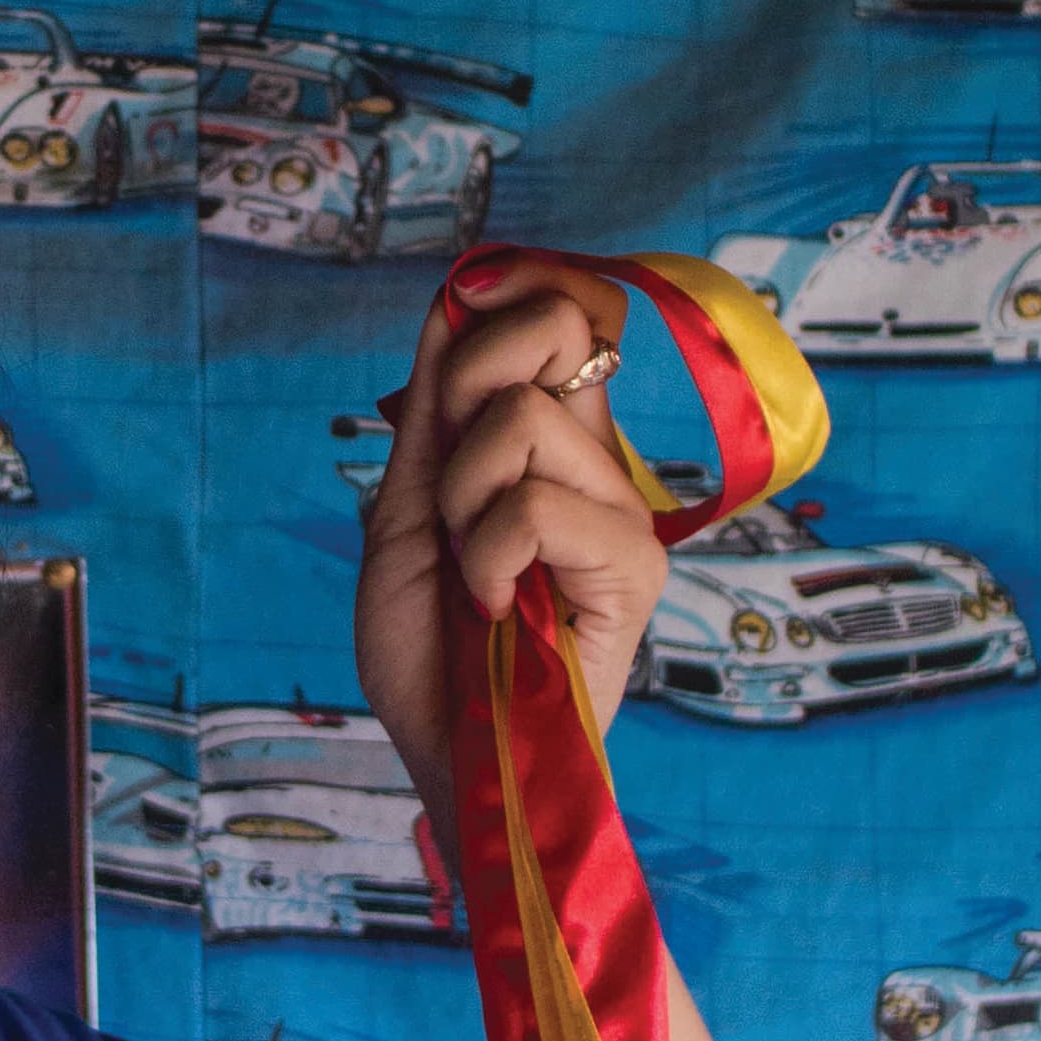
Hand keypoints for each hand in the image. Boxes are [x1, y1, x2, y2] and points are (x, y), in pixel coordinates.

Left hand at [354, 269, 667, 852]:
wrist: (450, 751)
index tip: (463, 301)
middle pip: (559, 328)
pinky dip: (488, 553)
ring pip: (526, 420)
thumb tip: (453, 297)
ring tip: (470, 570)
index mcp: (546, 446)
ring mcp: (619, 510)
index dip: (513, 289)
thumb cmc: (428, 652)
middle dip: (473, 378)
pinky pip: (539, 503)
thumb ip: (435, 413)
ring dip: (463, 499)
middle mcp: (593, 465)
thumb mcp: (406, 511)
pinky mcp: (635, 564)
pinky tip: (495, 604)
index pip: (561, 316)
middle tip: (451, 481)